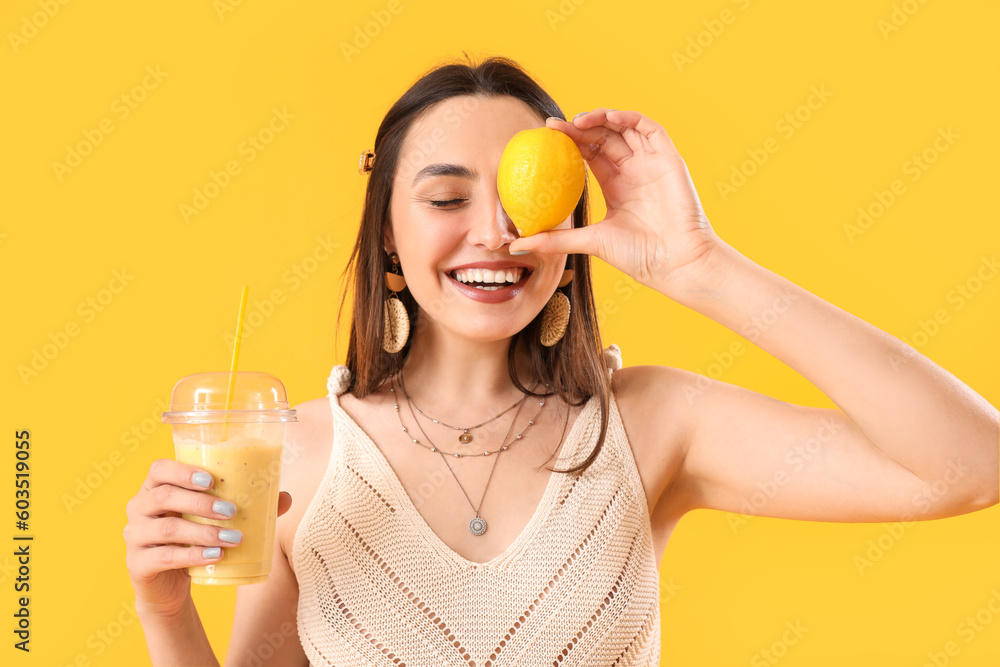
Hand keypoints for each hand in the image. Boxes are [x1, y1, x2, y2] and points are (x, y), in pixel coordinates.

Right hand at [123, 459, 292, 616]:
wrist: (171, 585)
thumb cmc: (194, 539)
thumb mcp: (214, 520)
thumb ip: (246, 506)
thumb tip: (285, 497)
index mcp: (154, 488)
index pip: (158, 469)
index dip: (182, 471)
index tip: (211, 480)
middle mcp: (138, 508)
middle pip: (163, 496)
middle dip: (200, 502)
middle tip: (231, 511)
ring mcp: (135, 537)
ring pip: (166, 528)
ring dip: (203, 532)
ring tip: (232, 538)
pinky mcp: (138, 564)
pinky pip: (164, 557)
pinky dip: (192, 555)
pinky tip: (214, 556)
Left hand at [508, 109, 724, 295]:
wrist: (676, 263)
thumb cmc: (639, 257)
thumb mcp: (590, 242)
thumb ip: (556, 240)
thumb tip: (517, 244)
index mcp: (617, 186)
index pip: (590, 154)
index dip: (569, 142)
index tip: (544, 136)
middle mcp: (634, 170)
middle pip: (604, 137)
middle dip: (579, 128)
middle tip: (553, 127)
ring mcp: (652, 163)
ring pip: (624, 127)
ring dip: (601, 118)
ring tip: (576, 121)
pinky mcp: (669, 159)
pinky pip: (649, 128)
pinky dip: (628, 118)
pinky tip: (606, 118)